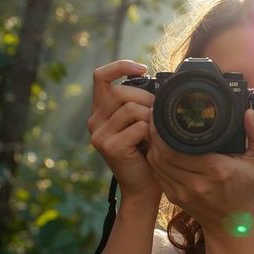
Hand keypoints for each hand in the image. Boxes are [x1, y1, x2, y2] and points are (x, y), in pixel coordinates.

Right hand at [88, 60, 161, 203]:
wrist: (144, 188)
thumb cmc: (148, 153)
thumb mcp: (142, 122)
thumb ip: (141, 103)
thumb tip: (157, 81)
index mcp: (101, 111)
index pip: (100, 76)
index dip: (120, 66)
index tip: (142, 68)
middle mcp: (94, 121)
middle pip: (120, 91)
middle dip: (146, 98)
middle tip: (158, 114)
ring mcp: (99, 135)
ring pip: (131, 108)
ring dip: (151, 116)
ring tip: (156, 131)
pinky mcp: (110, 147)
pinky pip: (139, 126)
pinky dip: (152, 132)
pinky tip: (153, 143)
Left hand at [146, 109, 253, 230]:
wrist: (233, 224)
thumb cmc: (247, 189)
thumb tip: (250, 113)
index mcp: (217, 170)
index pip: (179, 148)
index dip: (165, 130)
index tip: (163, 113)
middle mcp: (197, 183)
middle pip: (163, 155)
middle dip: (155, 134)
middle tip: (155, 116)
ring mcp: (183, 192)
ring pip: (157, 164)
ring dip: (152, 146)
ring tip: (153, 128)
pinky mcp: (175, 198)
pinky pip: (158, 174)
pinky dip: (154, 160)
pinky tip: (155, 147)